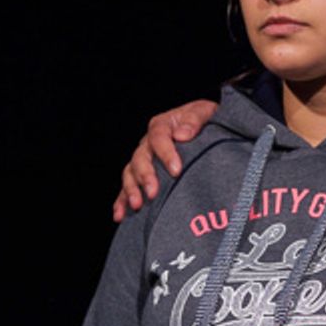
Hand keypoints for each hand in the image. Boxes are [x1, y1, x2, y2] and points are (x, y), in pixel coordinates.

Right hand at [112, 100, 217, 221]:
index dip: (166, 154)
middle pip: (141, 158)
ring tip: (138, 204)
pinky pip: (128, 186)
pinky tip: (120, 214)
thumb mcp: (204, 112)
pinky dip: (121, 200)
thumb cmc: (204, 119)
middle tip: (153, 192)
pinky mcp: (142, 173)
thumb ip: (194, 120)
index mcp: (162, 125)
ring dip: (131, 189)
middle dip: (146, 176)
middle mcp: (148, 142)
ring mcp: (143, 158)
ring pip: (130, 173)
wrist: (204, 125)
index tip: (176, 170)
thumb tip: (182, 134)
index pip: (159, 138)